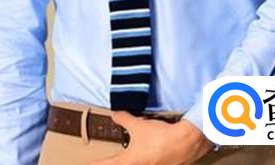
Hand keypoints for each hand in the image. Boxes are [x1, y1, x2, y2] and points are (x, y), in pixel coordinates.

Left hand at [88, 111, 215, 164]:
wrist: (186, 143)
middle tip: (108, 160)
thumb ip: (124, 119)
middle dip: (113, 162)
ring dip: (128, 160)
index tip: (88, 164)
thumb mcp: (138, 125)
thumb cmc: (160, 136)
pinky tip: (146, 156)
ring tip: (127, 156)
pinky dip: (143, 161)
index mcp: (129, 162)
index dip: (96, 164)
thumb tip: (114, 114)